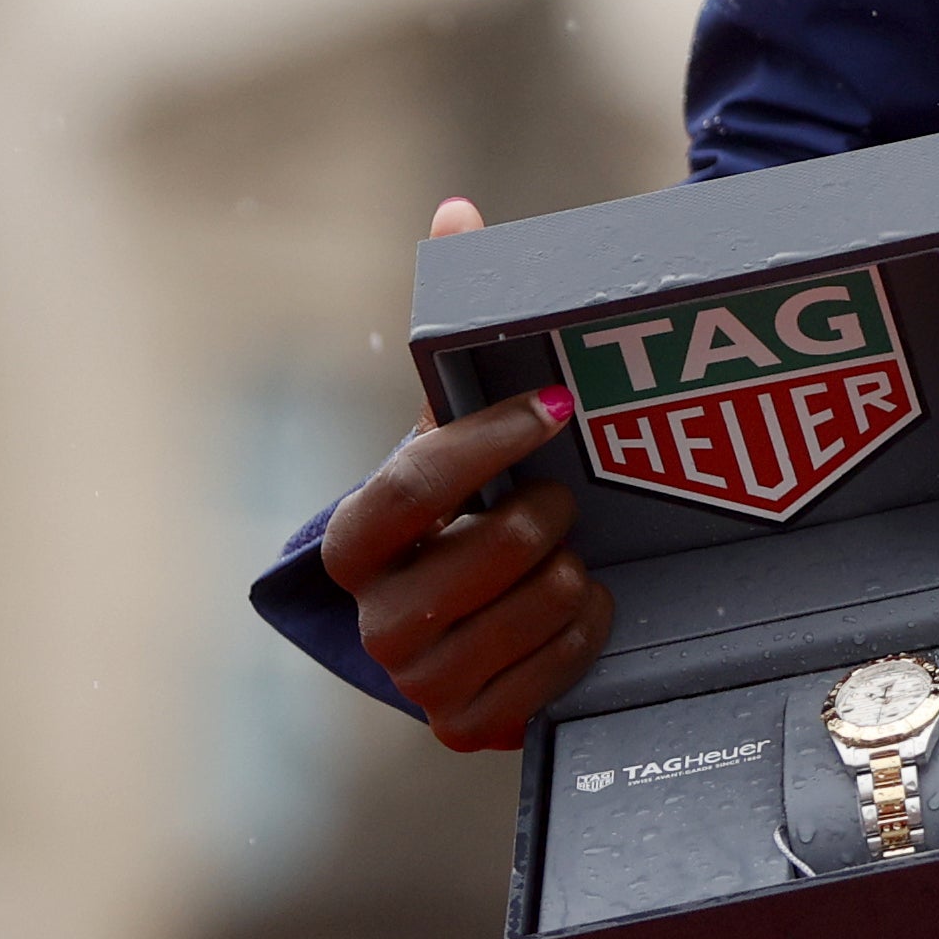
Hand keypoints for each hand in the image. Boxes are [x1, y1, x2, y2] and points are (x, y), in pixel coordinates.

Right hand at [316, 197, 619, 751]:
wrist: (464, 618)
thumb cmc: (463, 506)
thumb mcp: (453, 426)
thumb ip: (454, 324)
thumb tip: (459, 211)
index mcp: (356, 538)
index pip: (411, 487)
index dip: (486, 444)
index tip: (554, 407)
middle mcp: (373, 619)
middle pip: (482, 554)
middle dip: (540, 516)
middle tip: (558, 499)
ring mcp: (417, 682)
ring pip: (527, 611)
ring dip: (567, 573)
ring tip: (564, 554)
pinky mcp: (468, 728)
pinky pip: (553, 674)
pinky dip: (582, 632)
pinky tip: (577, 606)